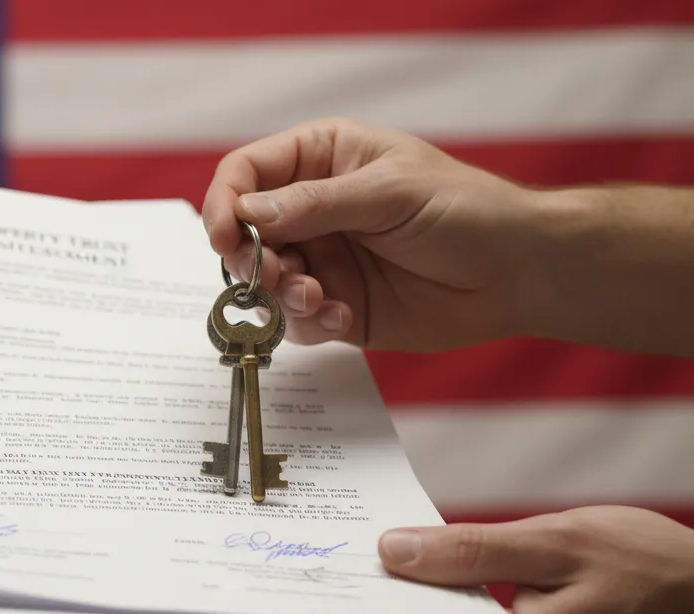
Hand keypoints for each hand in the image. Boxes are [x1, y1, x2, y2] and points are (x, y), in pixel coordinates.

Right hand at [201, 117, 556, 351]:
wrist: (519, 272)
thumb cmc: (467, 211)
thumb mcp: (390, 193)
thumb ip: (315, 204)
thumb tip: (248, 213)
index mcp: (322, 159)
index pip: (247, 172)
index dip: (226, 203)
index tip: (225, 237)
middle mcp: (313, 209)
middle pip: (245, 233)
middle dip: (251, 258)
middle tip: (274, 274)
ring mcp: (323, 258)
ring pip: (265, 281)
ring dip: (280, 294)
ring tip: (317, 298)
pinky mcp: (336, 304)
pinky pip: (296, 320)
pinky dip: (308, 323)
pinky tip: (342, 317)